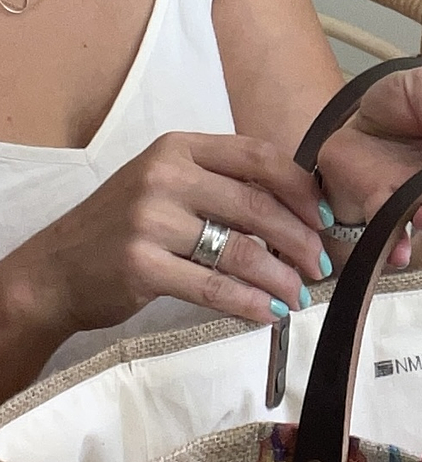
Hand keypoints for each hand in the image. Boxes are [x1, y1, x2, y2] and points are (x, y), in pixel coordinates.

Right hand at [7, 131, 329, 340]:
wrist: (56, 269)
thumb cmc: (124, 228)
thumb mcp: (169, 187)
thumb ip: (224, 189)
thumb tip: (299, 215)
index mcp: (180, 148)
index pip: (259, 157)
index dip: (302, 189)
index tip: (326, 219)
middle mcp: (165, 175)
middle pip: (258, 205)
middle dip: (301, 241)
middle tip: (320, 267)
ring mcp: (150, 219)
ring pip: (241, 250)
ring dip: (281, 278)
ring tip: (299, 296)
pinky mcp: (142, 264)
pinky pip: (213, 287)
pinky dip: (249, 303)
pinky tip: (269, 313)